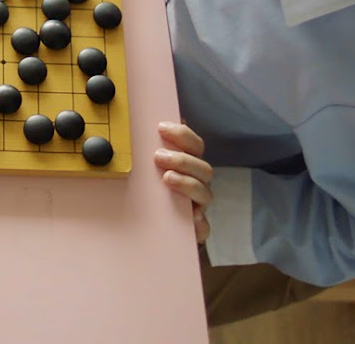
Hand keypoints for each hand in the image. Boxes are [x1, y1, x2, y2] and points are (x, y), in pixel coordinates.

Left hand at [156, 121, 212, 242]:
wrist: (151, 229)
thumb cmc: (152, 192)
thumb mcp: (149, 170)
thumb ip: (154, 149)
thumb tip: (151, 125)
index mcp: (190, 166)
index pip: (195, 146)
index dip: (182, 135)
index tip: (161, 128)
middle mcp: (198, 184)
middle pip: (203, 169)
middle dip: (182, 160)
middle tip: (158, 157)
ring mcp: (199, 206)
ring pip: (205, 194)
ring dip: (187, 183)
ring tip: (167, 179)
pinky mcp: (196, 229)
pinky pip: (204, 227)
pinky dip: (199, 222)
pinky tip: (191, 217)